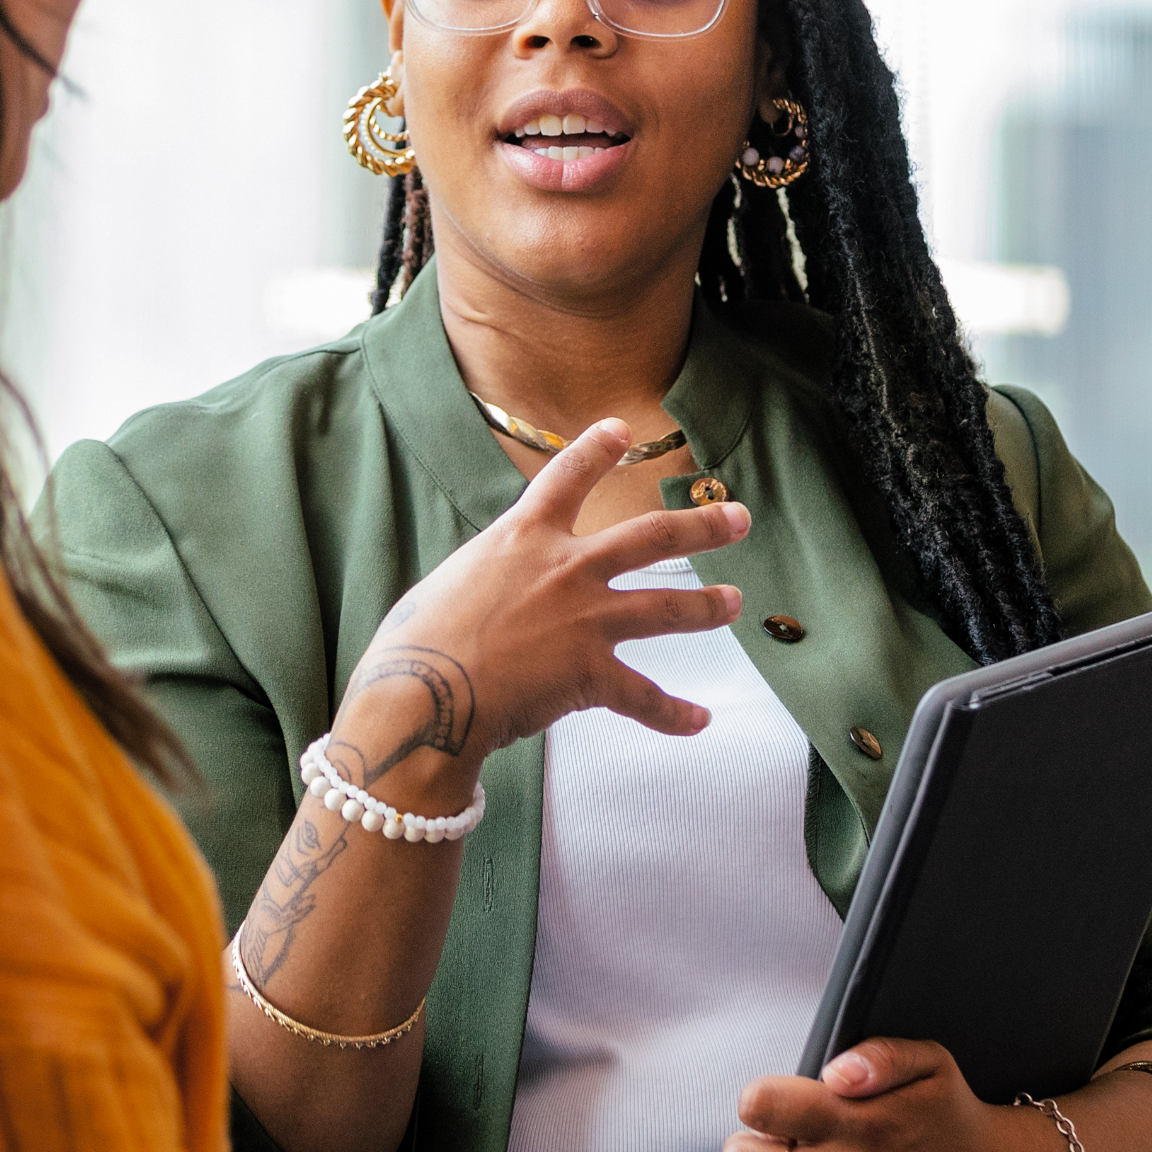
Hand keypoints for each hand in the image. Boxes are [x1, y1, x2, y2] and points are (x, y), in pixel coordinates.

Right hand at [325, 421, 753, 799]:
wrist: (423, 693)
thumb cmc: (415, 642)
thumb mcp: (452, 583)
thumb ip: (489, 578)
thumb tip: (495, 593)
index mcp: (523, 536)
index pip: (567, 477)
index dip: (597, 450)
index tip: (622, 430)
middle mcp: (566, 568)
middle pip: (650, 537)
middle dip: (700, 526)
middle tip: (736, 519)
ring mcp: (586, 620)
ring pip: (666, 607)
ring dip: (706, 604)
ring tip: (734, 602)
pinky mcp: (591, 673)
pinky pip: (644, 697)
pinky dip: (673, 714)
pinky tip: (699, 721)